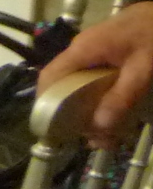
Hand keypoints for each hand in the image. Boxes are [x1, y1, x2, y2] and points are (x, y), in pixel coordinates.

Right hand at [36, 1, 152, 142]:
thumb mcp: (144, 68)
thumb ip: (122, 95)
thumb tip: (99, 125)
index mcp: (83, 50)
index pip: (51, 76)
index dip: (45, 102)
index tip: (54, 127)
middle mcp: (80, 50)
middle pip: (62, 83)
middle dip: (72, 113)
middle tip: (92, 138)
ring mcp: (90, 51)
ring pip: (77, 82)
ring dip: (86, 107)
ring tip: (106, 132)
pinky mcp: (102, 53)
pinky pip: (90, 78)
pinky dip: (97, 97)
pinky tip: (112, 111)